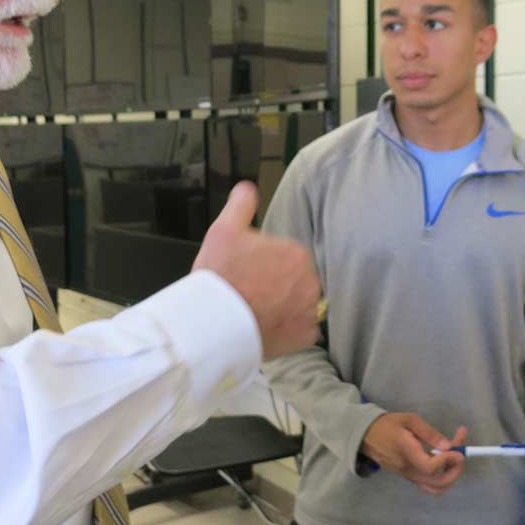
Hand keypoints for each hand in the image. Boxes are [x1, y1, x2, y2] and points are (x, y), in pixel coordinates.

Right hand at [194, 182, 320, 359]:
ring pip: (301, 306)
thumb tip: (248, 188)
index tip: (251, 274)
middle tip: (253, 294)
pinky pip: (302, 331)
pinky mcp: (305, 336)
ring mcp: (310, 311)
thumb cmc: (220, 275)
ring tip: (259, 312)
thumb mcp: (224, 229)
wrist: (213, 320)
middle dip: (280, 287)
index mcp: (297, 254)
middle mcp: (311, 281)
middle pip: (297, 282)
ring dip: (286, 308)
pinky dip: (290, 331)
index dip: (268, 266)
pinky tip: (269, 327)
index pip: (288, 258)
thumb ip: (241, 204)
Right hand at [361, 413, 468, 495]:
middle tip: (461, 452)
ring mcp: (408, 476)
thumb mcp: (409, 420)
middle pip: (438, 482)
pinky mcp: (408, 477)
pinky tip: (444, 463)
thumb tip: (448, 446)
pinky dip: (442, 478)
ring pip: (435, 488)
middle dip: (456, 469)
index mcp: (407, 452)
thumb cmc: (388, 425)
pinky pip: (429, 485)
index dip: (448, 461)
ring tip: (455, 459)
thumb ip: (429, 433)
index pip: (430, 467)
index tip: (458, 450)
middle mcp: (408, 469)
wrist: (366, 436)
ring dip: (451, 476)